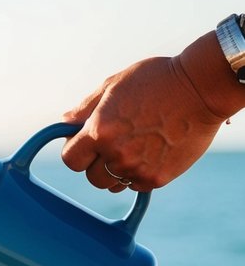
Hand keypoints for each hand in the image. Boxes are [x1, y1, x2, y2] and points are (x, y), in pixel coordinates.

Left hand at [61, 55, 223, 191]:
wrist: (201, 89)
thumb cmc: (155, 80)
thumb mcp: (114, 84)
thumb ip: (86, 107)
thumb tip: (65, 122)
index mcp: (99, 131)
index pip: (70, 159)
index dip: (76, 151)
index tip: (85, 144)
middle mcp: (115, 154)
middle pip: (91, 177)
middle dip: (97, 163)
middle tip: (115, 143)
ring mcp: (137, 169)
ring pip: (113, 184)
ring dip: (117, 171)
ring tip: (135, 146)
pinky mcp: (157, 178)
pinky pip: (136, 185)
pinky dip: (139, 173)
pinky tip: (151, 151)